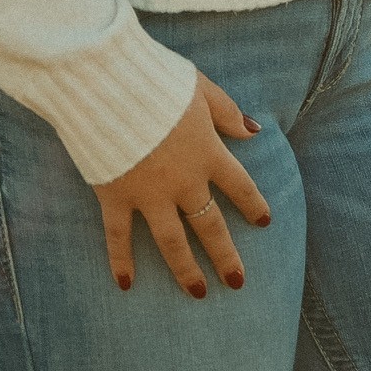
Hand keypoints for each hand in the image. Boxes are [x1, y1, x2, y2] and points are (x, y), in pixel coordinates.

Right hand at [94, 74, 270, 296]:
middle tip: (236, 281)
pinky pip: (119, 236)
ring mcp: (149, 193)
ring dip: (187, 270)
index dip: (254, 204)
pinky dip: (121, 260)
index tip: (264, 222)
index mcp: (206, 152)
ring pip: (173, 241)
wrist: (106, 81)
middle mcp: (183, 181)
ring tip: (199, 293)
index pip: (240, 186)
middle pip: (211, 226)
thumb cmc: (154, 77)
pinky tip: (127, 283)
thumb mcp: (199, 87)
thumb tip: (253, 130)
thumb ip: (226, 111)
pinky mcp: (115, 195)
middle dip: (226, 255)